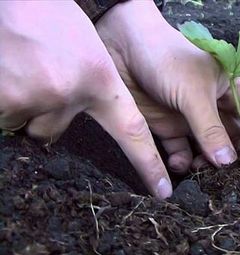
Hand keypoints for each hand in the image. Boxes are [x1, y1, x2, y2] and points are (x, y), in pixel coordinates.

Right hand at [0, 1, 171, 198]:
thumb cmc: (54, 16)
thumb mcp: (88, 51)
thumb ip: (90, 90)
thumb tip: (73, 125)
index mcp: (100, 80)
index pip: (132, 132)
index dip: (147, 164)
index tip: (162, 190)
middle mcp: (71, 92)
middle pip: (54, 130)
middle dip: (45, 112)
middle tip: (41, 76)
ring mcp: (37, 96)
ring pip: (30, 122)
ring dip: (25, 102)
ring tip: (26, 67)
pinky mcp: (6, 99)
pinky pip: (6, 116)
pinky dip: (6, 98)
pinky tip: (11, 70)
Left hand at [95, 0, 239, 171]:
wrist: (121, 46)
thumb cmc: (167, 56)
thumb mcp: (195, 92)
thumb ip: (211, 129)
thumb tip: (229, 163)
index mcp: (232, 90)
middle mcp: (215, 107)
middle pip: (234, 141)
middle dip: (238, 162)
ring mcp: (192, 118)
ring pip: (208, 151)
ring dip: (209, 166)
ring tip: (207, 178)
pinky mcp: (168, 127)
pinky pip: (181, 152)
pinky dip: (183, 163)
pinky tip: (182, 167)